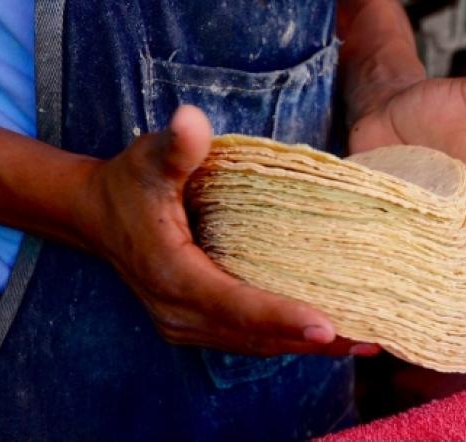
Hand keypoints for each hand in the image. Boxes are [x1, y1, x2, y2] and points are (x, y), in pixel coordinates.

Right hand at [79, 105, 379, 356]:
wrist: (94, 216)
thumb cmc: (128, 184)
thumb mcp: (149, 158)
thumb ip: (176, 145)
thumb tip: (192, 119)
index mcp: (172, 276)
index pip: (235, 305)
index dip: (281, 316)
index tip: (329, 326)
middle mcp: (178, 313)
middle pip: (253, 337)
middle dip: (311, 341)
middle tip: (371, 338)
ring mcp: (184, 325)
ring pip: (252, 345)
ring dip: (303, 346)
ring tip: (360, 340)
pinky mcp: (193, 324)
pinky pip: (245, 339)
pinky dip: (283, 339)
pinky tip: (322, 335)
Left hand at [348, 72, 465, 313]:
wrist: (384, 97)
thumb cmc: (433, 102)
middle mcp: (441, 214)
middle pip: (458, 262)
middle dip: (464, 296)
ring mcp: (406, 216)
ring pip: (417, 261)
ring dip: (419, 289)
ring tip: (418, 325)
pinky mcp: (373, 212)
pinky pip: (376, 244)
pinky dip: (376, 266)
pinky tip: (372, 293)